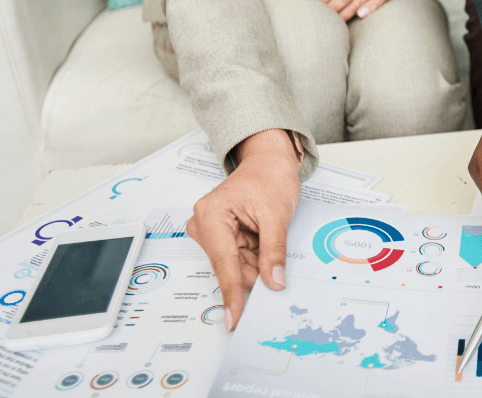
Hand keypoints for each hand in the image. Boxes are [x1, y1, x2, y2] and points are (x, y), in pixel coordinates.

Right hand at [186, 129, 300, 331]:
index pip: (224, 264)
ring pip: (237, 265)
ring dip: (257, 258)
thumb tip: (273, 282)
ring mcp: (210, 231)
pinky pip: (240, 258)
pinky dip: (255, 254)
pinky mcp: (219, 236)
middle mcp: (204, 224)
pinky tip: (261, 236)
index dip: (232, 293)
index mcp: (211, 215)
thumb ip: (274, 251)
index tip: (234, 318)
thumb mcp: (277, 215)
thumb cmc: (269, 177)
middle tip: (273, 247)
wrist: (269, 162)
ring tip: (266, 232)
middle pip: (231, 267)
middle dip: (255, 266)